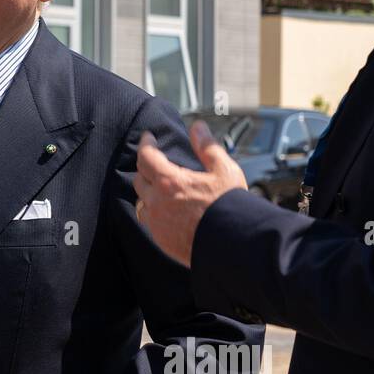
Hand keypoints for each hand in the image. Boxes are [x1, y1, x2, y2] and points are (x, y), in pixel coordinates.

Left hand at [134, 119, 246, 266]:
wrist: (234, 246)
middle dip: (147, 168)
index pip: (146, 157)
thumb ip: (208, 148)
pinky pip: (150, 221)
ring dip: (149, 193)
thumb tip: (197, 127)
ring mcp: (157, 223)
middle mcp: (157, 202)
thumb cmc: (230, 207)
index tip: (149, 138)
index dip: (146, 144)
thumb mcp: (224, 171)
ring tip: (162, 188)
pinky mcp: (161, 240)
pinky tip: (169, 211)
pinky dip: (155, 213)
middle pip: (140, 179)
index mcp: (170, 182)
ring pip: (142, 202)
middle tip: (157, 163)